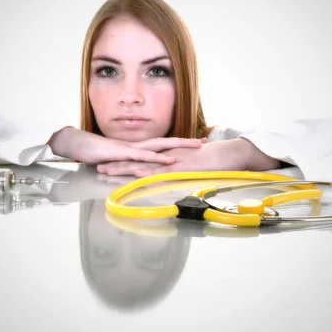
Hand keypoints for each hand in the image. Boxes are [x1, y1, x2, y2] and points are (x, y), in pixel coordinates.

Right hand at [48, 127, 205, 164]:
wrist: (81, 146)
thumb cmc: (99, 154)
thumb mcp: (120, 161)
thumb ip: (132, 164)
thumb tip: (142, 170)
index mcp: (140, 148)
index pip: (164, 145)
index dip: (180, 144)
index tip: (197, 143)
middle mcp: (140, 146)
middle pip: (168, 142)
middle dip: (187, 142)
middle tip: (205, 141)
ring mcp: (133, 148)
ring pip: (161, 146)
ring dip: (179, 146)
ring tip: (195, 147)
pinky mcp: (125, 153)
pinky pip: (145, 157)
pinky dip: (158, 159)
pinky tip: (170, 161)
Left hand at [97, 138, 279, 176]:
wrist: (233, 153)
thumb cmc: (216, 160)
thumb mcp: (194, 166)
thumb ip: (181, 170)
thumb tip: (173, 178)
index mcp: (170, 155)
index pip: (144, 158)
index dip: (126, 162)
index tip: (110, 165)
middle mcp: (169, 155)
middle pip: (139, 160)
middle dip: (118, 164)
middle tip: (99, 168)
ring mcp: (176, 160)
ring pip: (146, 164)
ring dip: (126, 168)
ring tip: (108, 171)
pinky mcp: (184, 167)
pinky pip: (164, 170)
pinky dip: (150, 172)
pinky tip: (136, 174)